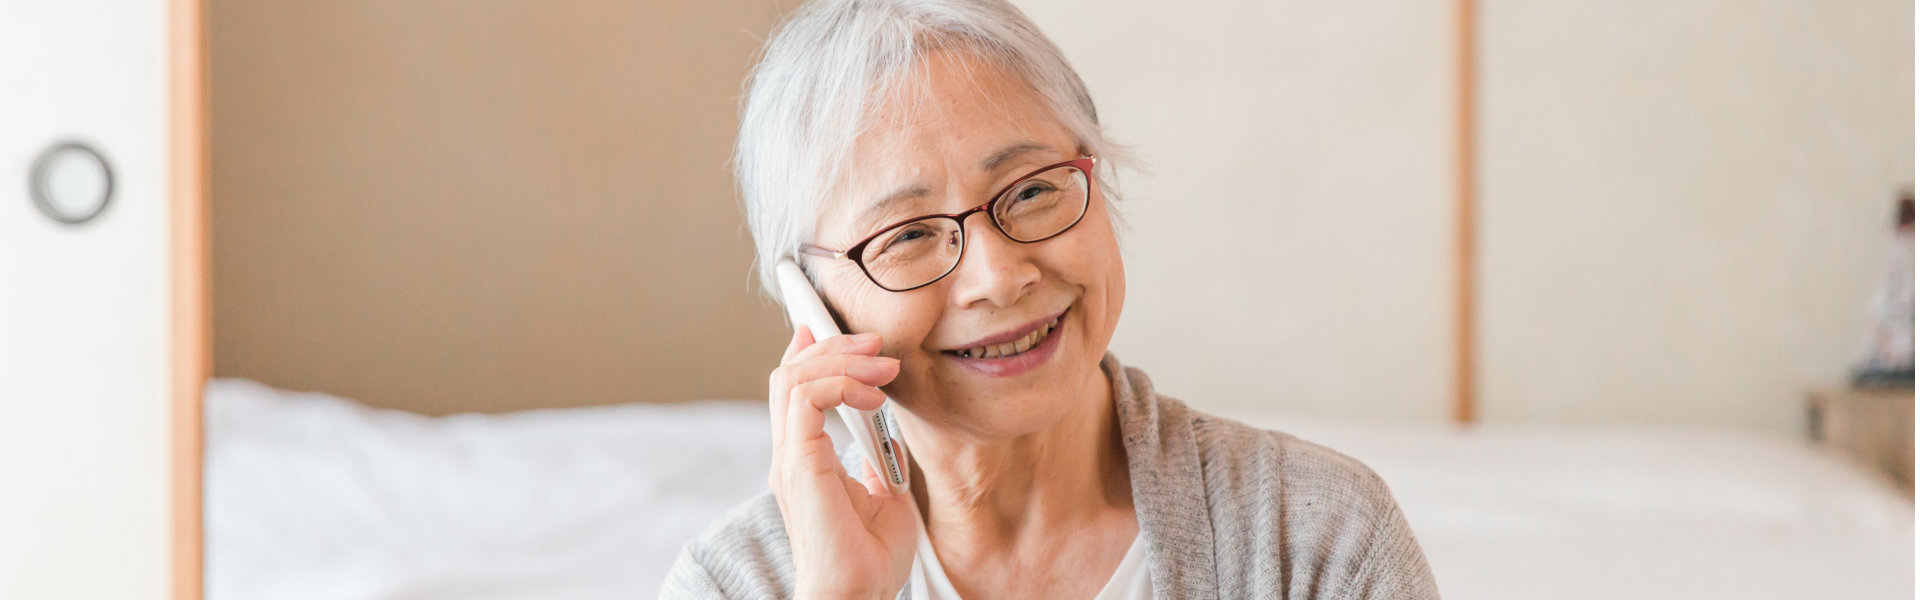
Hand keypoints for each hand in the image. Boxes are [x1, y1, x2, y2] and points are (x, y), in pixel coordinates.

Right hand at [767, 326, 916, 599]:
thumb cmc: (869, 559)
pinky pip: (807, 398)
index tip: (845, 333)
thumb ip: (875, 461)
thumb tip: (884, 436)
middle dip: (833, 345)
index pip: (795, 389)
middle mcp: (790, 454)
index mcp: (805, 459)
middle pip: (790, 373)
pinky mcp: (799, 464)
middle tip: (877, 342)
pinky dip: (841, 383)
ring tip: (883, 364)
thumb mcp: (883, 495)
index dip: (813, 351)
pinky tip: (874, 396)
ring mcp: (790, 458)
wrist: (857, 594)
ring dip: (842, 358)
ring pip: (794, 377)